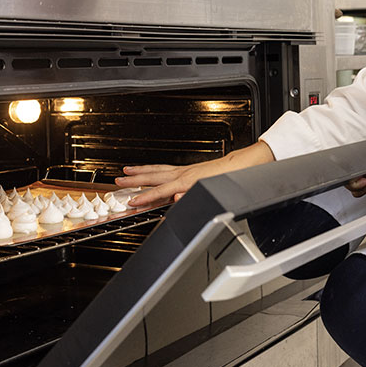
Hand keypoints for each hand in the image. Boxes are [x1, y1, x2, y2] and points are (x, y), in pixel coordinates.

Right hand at [116, 140, 274, 206]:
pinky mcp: (192, 169)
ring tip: (127, 172)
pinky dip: (156, 169)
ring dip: (142, 171)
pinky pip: (168, 168)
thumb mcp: (214, 190)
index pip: (161, 191)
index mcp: (188, 180)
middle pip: (155, 176)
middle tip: (118, 182)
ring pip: (159, 170)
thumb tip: (176, 199)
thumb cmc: (233, 176)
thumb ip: (192, 196)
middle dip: (136, 180)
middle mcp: (185, 173)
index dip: (145, 198)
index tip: (131, 202)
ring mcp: (187, 170)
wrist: (248, 164)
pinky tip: (152, 171)